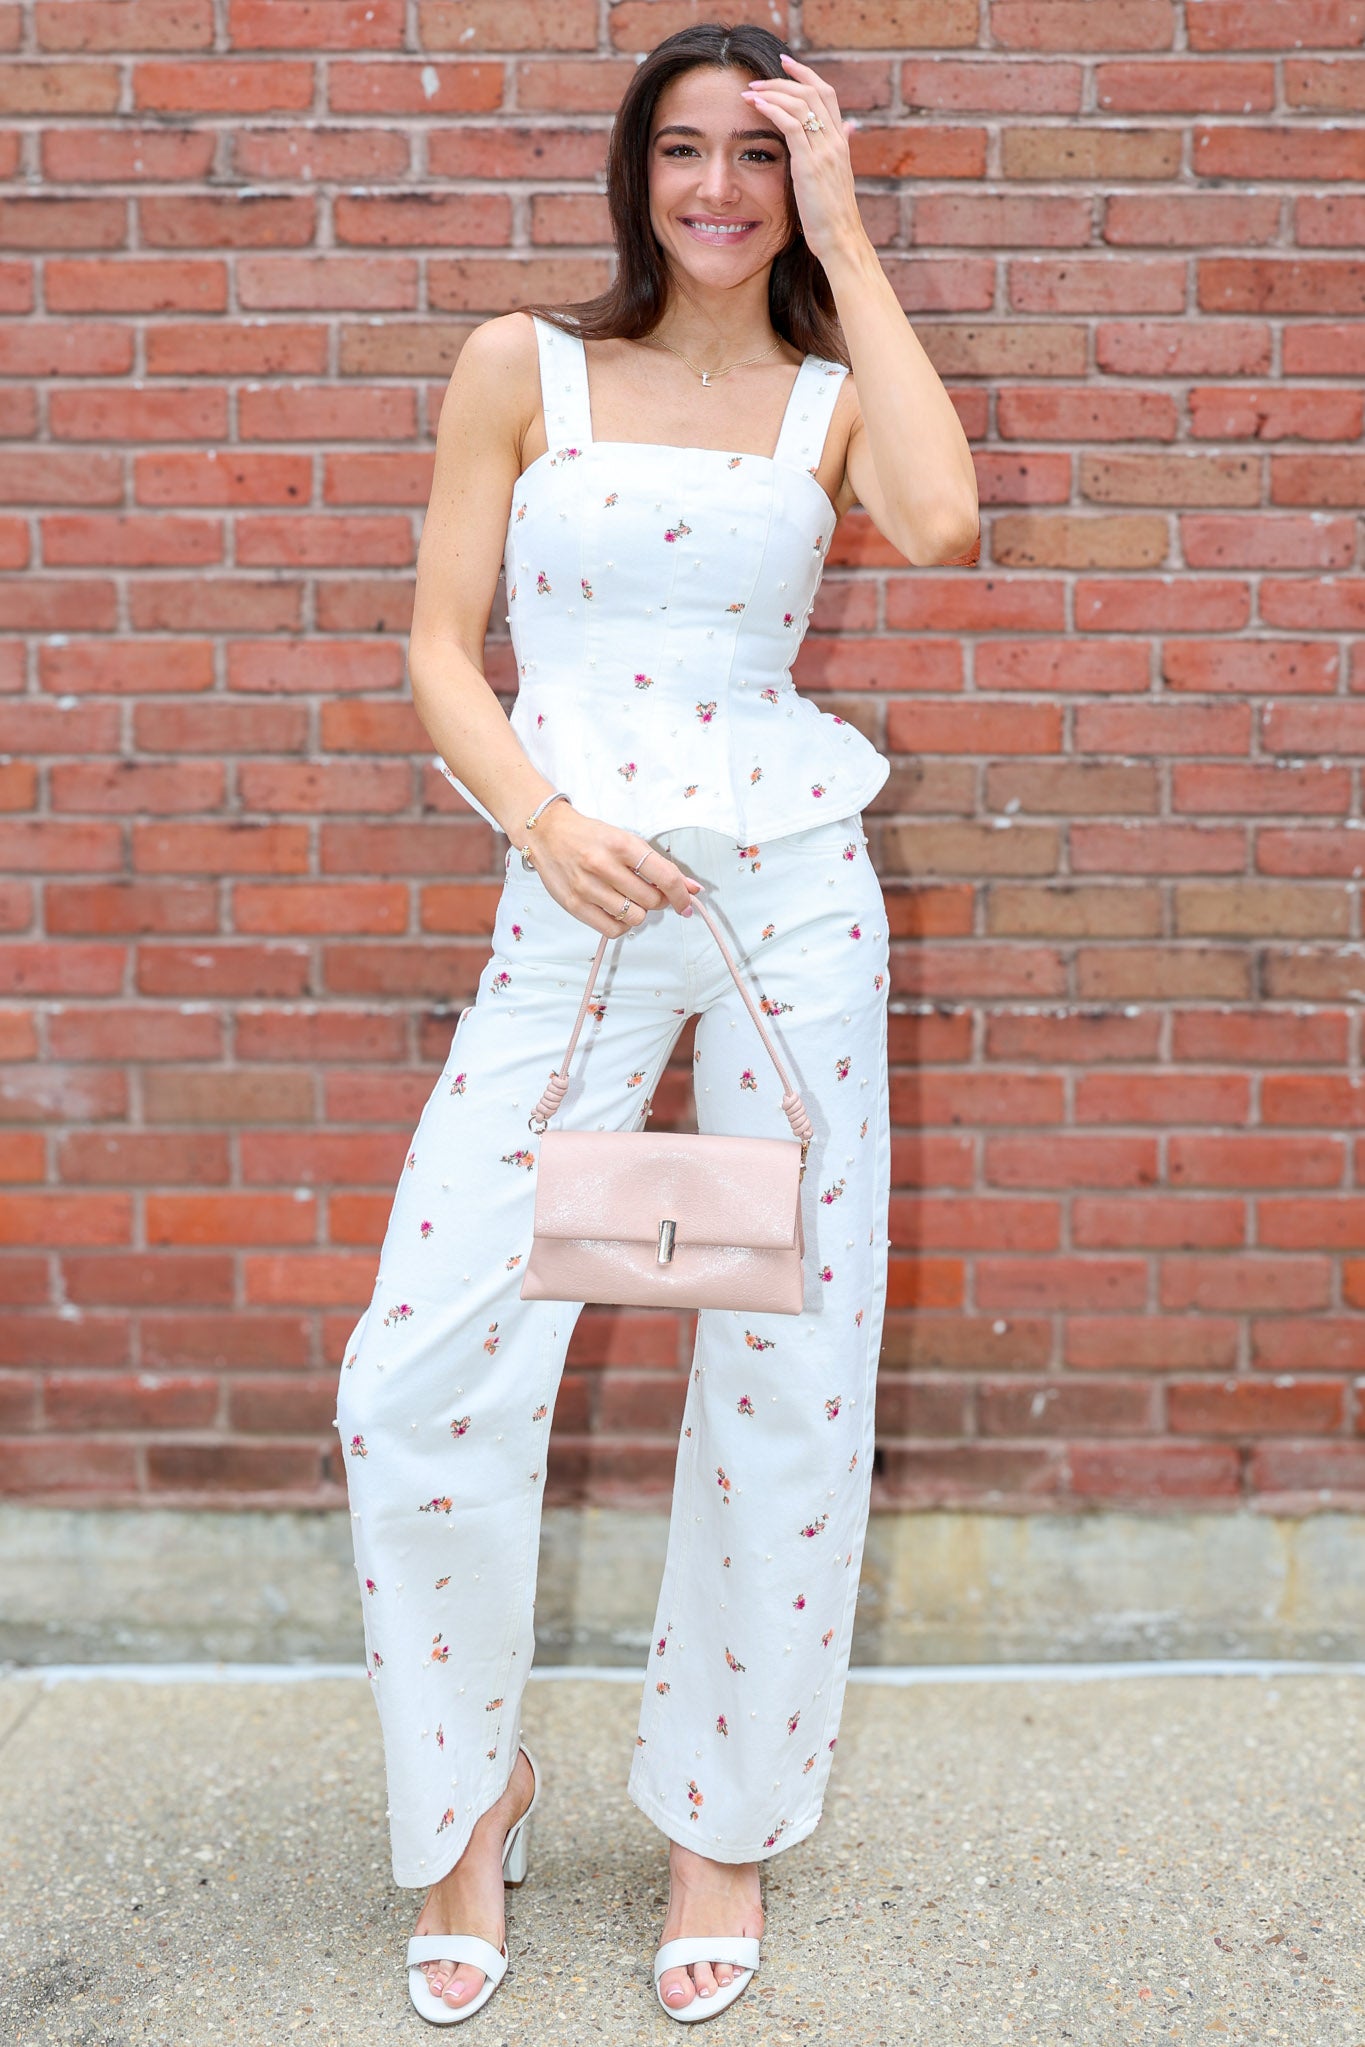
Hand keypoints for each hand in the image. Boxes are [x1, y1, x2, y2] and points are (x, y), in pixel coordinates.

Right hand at [521, 803, 702, 937]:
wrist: (547, 833)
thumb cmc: (589, 836)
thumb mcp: (626, 841)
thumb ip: (659, 865)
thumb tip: (691, 888)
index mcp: (622, 845)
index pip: (665, 877)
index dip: (682, 895)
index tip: (686, 903)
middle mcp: (604, 866)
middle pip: (651, 901)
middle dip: (658, 900)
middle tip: (649, 892)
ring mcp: (587, 888)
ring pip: (634, 918)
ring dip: (639, 912)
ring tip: (629, 899)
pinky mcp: (574, 905)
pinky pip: (612, 929)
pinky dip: (622, 925)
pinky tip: (618, 912)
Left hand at [740, 52, 863, 267]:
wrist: (842, 240)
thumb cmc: (834, 217)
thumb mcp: (838, 178)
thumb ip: (839, 150)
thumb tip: (849, 130)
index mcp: (841, 142)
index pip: (826, 94)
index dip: (806, 75)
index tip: (786, 64)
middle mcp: (835, 141)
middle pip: (813, 92)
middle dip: (783, 79)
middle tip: (757, 79)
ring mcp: (824, 151)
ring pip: (800, 103)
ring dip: (771, 92)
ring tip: (749, 93)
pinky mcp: (809, 164)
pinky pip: (790, 125)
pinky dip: (771, 109)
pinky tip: (755, 106)